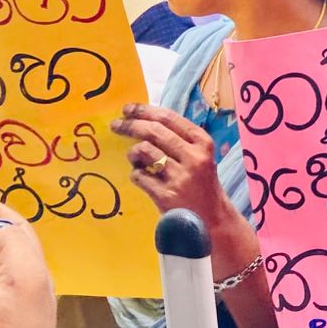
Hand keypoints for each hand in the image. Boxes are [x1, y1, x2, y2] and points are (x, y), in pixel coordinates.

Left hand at [114, 103, 231, 226]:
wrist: (210, 219)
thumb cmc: (201, 184)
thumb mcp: (199, 157)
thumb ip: (178, 140)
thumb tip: (143, 120)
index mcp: (202, 143)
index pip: (169, 118)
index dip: (144, 110)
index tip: (127, 109)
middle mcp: (194, 157)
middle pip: (154, 132)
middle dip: (130, 125)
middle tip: (115, 125)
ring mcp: (180, 177)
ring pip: (143, 151)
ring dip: (133, 154)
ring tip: (135, 159)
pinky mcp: (166, 195)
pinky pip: (138, 176)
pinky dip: (136, 174)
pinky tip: (143, 178)